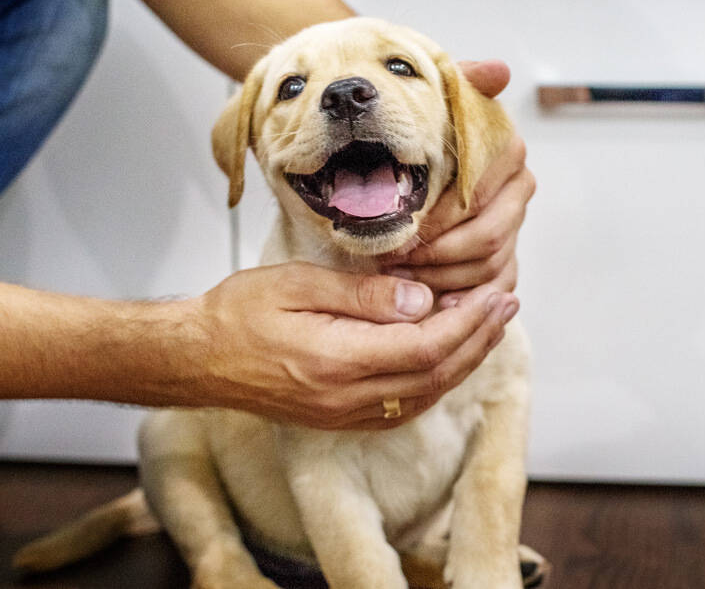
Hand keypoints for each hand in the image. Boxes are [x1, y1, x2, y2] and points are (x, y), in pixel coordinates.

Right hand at [177, 262, 518, 428]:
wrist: (197, 358)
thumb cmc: (238, 313)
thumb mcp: (297, 284)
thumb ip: (362, 296)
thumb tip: (421, 300)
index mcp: (336, 361)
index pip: (425, 347)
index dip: (468, 323)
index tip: (494, 296)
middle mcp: (346, 397)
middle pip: (434, 375)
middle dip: (478, 339)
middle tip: (506, 305)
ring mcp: (344, 414)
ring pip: (425, 394)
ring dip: (463, 360)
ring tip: (488, 326)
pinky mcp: (341, 418)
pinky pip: (404, 406)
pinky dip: (436, 379)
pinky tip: (449, 355)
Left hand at [378, 60, 534, 306]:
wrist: (409, 161)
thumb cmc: (419, 135)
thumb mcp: (434, 102)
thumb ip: (463, 83)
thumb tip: (499, 71)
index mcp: (507, 152)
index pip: (479, 198)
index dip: (439, 219)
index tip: (402, 227)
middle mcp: (519, 190)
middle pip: (487, 238)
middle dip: (436, 253)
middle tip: (393, 258)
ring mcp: (515, 228)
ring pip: (487, 266)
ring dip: (441, 276)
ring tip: (400, 275)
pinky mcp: (507, 262)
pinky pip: (490, 290)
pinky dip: (459, 298)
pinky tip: (426, 299)